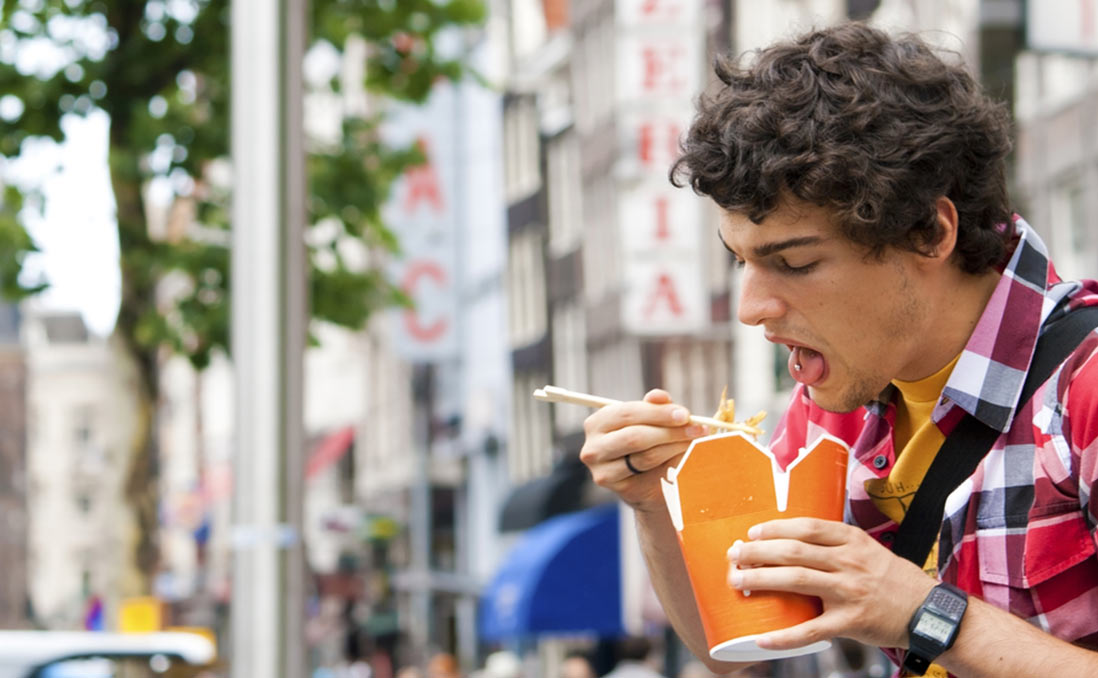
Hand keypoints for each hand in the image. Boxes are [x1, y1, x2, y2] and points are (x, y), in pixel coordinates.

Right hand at [579, 389, 707, 512]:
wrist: (649, 482)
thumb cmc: (650, 444)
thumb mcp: (652, 421)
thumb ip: (654, 407)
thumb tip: (659, 396)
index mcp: (598, 422)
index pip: (628, 413)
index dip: (658, 412)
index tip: (685, 414)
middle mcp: (593, 445)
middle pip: (635, 436)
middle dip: (669, 431)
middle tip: (696, 428)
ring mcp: (600, 468)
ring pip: (644, 455)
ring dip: (674, 446)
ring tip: (693, 441)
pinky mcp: (615, 486)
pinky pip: (646, 471)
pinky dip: (668, 462)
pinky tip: (681, 456)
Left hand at [725, 518, 936, 649]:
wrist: (928, 611)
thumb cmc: (892, 579)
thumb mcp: (868, 550)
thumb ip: (835, 544)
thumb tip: (792, 540)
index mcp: (852, 540)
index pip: (806, 527)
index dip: (775, 528)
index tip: (752, 533)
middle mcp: (849, 562)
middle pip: (794, 551)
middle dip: (758, 552)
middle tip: (735, 555)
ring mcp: (849, 592)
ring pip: (796, 580)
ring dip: (761, 580)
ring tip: (738, 581)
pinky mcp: (850, 622)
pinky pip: (811, 630)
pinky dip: (784, 636)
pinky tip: (763, 638)